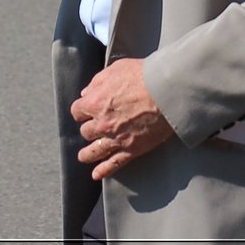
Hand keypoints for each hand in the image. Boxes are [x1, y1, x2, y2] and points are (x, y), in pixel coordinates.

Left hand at [69, 57, 174, 180]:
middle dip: (89, 128)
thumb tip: (86, 93)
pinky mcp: (131, 149)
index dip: (82, 110)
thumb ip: (97, 82)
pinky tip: (96, 175)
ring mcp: (116, 139)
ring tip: (84, 156)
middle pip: (86, 131)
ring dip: (87, 154)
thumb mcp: (116, 69)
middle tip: (94, 127)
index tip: (87, 110)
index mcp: (95, 102)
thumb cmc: (143, 76)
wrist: (167, 92)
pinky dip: (103, 171)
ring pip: (94, 151)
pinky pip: (113, 164)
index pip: (77, 111)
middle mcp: (101, 123)